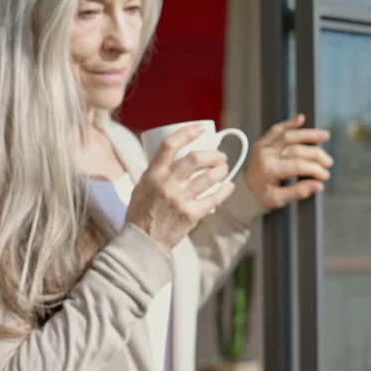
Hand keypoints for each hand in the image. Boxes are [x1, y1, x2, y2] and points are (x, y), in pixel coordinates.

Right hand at [125, 124, 235, 250]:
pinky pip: (214, 198)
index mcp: (153, 174)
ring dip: (221, 170)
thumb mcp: (142, 186)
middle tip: (220, 155)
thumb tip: (175, 155)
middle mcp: (166, 184)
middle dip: (213, 154)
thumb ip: (157, 170)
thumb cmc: (141, 213)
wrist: (142, 242)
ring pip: (208, 177)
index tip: (201, 128)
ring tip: (224, 169)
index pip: (170, 145)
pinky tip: (229, 186)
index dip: (188, 132)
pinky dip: (225, 190)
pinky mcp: (191, 215)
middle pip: (195, 158)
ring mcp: (179, 200)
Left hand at [244, 114, 332, 210]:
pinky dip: (289, 123)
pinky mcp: (263, 141)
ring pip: (288, 135)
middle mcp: (265, 155)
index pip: (297, 166)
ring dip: (308, 134)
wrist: (243, 188)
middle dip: (315, 155)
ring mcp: (263, 146)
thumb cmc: (261, 195)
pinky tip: (301, 119)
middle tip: (328, 162)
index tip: (325, 175)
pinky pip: (276, 129)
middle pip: (296, 150)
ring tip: (325, 136)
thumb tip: (318, 185)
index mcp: (269, 170)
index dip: (314, 169)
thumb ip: (298, 192)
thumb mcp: (278, 200)